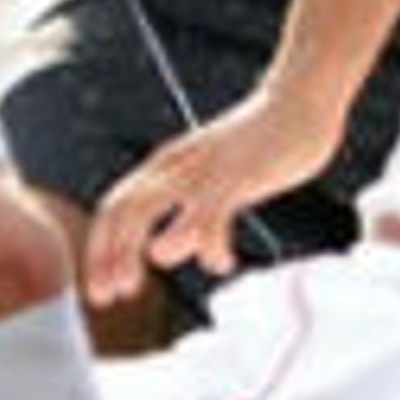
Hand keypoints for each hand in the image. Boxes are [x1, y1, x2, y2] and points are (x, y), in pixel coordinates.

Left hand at [83, 82, 346, 307]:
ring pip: (156, 206)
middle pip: (124, 209)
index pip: (114, 207)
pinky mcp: (237, 173)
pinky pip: (210, 211)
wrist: (298, 103)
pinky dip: (207, 243)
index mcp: (165, 166)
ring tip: (145, 275)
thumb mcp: (212, 185)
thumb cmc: (256, 147)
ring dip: (145, 245)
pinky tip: (222, 263)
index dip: (101, 250)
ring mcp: (203, 168)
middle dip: (110, 255)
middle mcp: (176, 165)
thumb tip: (165, 252)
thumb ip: (186, 218)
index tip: (104, 291)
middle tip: (110, 296)